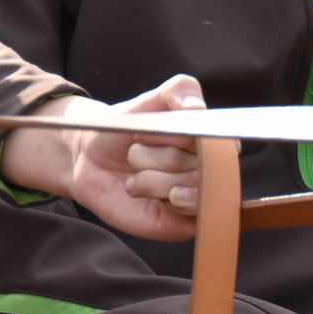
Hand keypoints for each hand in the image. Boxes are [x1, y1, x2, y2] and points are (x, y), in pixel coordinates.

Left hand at [0, 74, 204, 240]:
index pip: (222, 143)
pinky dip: (155, 196)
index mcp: (213, 138)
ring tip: (137, 172)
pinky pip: (185, 216)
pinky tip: (140, 190)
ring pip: (187, 191)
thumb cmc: (126, 128)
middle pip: (199, 168)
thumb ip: (180, 91)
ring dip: (150, 178)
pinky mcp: (184, 222)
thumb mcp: (152, 99)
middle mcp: (212, 169)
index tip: (154, 132)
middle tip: (139, 150)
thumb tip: (198, 109)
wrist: (91, 159)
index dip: (183, 139)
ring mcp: (199, 197)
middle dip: (158, 156)